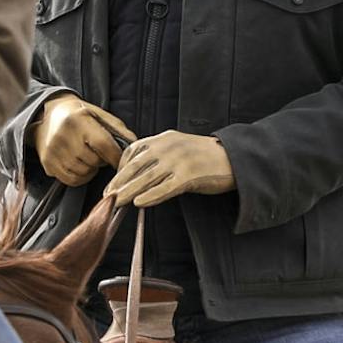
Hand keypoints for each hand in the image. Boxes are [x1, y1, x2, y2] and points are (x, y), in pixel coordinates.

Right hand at [33, 93, 133, 185]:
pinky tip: (80, 165)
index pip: (103, 144)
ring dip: (91, 169)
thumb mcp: (99, 115)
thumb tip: (135, 146)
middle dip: (102, 160)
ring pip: (84, 173)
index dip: (116, 156)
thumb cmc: (79, 116)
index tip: (121, 161)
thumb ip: (118, 130)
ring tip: (88, 157)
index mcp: (78, 120)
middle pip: (94, 161)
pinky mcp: (47, 164)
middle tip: (98, 152)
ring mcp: (53, 152)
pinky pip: (72, 180)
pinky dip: (81, 177)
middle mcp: (63, 136)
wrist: (47, 117)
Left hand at [103, 130, 235, 207]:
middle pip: (135, 166)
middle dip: (119, 182)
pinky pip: (164, 188)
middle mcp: (168, 147)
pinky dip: (150, 196)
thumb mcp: (178, 147)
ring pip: (146, 179)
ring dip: (128, 192)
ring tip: (117, 202)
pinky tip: (140, 203)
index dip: (120, 168)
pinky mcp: (189, 176)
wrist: (234, 157)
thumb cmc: (205, 156)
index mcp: (163, 139)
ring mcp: (178, 161)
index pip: (133, 151)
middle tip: (107, 195)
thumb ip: (158, 155)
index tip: (113, 182)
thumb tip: (137, 174)